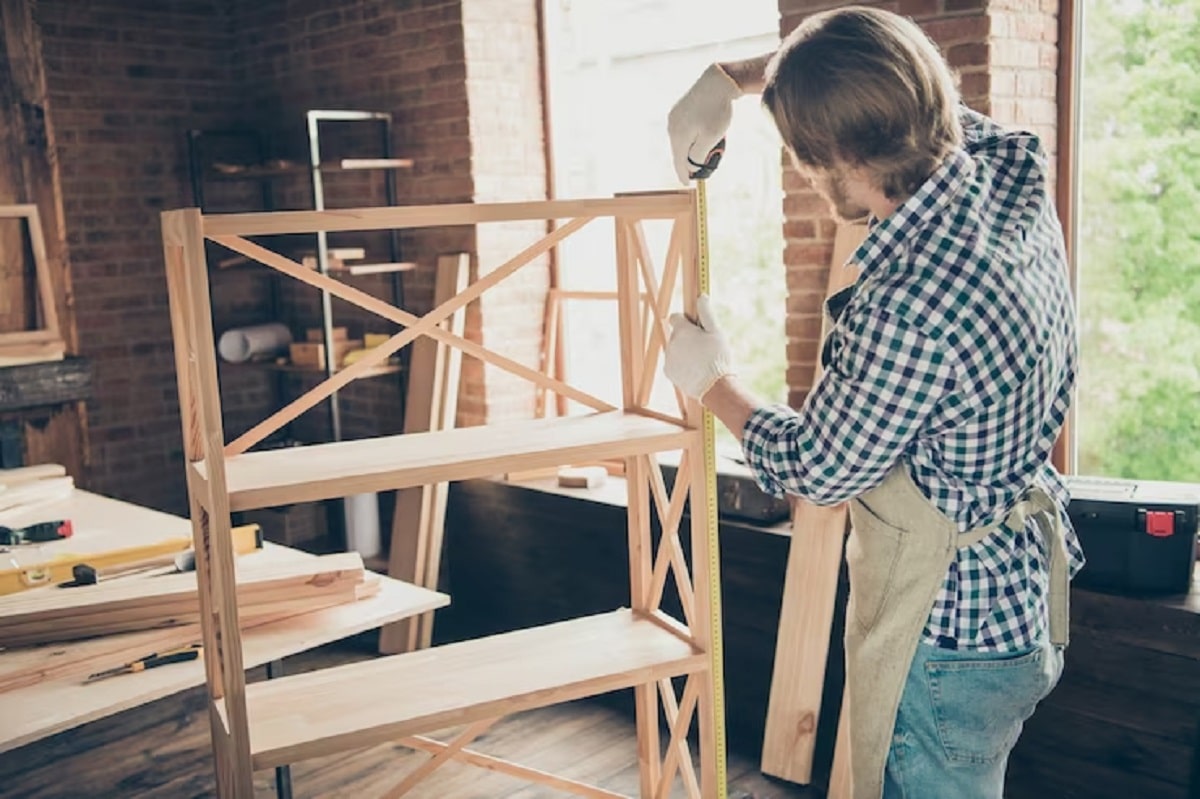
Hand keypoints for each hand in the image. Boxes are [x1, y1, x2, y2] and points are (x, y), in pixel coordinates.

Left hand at [665, 295, 735, 399]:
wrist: (713, 386)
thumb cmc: (717, 357)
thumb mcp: (716, 332)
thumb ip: (706, 313)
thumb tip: (701, 297)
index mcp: (682, 330)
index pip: (675, 317)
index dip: (685, 320)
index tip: (695, 326)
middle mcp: (671, 342)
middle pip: (677, 335)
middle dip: (687, 338)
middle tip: (703, 346)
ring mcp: (668, 358)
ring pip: (675, 349)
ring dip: (684, 352)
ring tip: (701, 360)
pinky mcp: (668, 372)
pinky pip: (674, 363)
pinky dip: (682, 365)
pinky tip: (695, 370)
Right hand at [667, 63, 741, 183]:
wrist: (717, 81)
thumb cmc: (717, 111)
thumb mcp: (711, 138)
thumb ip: (698, 155)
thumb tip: (690, 166)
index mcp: (679, 136)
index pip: (679, 162)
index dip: (683, 175)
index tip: (687, 185)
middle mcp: (672, 127)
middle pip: (678, 152)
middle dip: (687, 163)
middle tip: (697, 172)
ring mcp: (674, 117)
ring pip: (680, 141)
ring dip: (689, 150)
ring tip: (702, 154)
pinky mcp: (679, 110)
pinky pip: (682, 130)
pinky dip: (689, 138)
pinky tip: (699, 138)